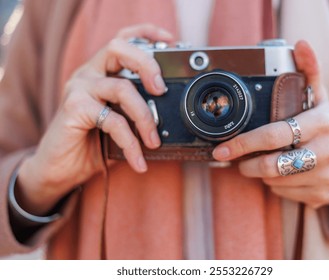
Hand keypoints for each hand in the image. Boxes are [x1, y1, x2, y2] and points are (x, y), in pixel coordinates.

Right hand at [16, 24, 173, 214]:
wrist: (60, 169)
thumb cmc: (91, 144)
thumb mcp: (120, 124)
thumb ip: (136, 114)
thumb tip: (168, 118)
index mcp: (100, 72)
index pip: (122, 41)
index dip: (146, 34)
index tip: (170, 40)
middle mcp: (88, 74)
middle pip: (119, 48)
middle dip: (147, 65)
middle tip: (161, 90)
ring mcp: (79, 89)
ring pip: (122, 87)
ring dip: (144, 117)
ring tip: (154, 141)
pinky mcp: (73, 108)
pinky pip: (112, 120)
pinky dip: (130, 142)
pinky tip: (137, 160)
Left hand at [212, 41, 328, 208]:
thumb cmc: (325, 128)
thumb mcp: (318, 99)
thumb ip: (308, 72)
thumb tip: (301, 44)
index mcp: (322, 123)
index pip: (274, 134)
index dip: (243, 143)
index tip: (222, 149)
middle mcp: (327, 150)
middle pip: (272, 164)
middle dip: (247, 164)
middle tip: (237, 160)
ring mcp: (325, 176)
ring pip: (274, 181)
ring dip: (259, 174)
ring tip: (261, 163)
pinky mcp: (321, 195)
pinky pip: (283, 193)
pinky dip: (273, 185)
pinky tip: (279, 175)